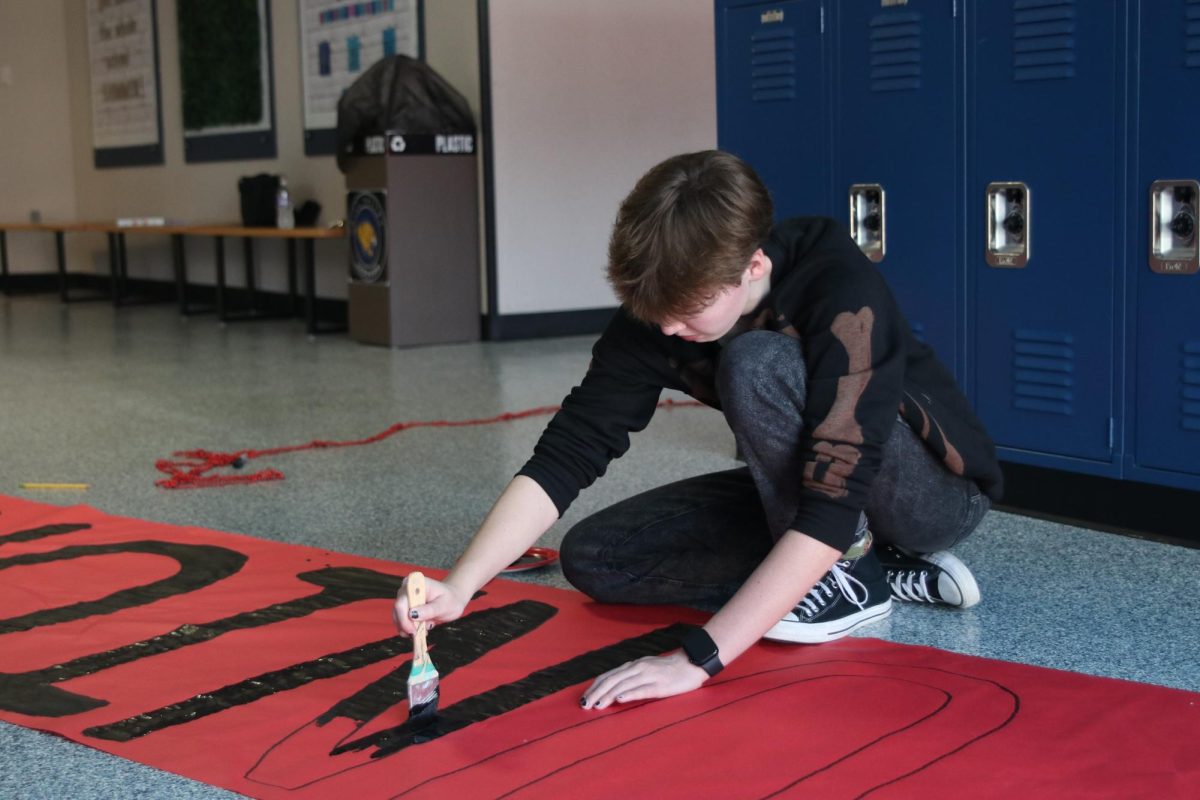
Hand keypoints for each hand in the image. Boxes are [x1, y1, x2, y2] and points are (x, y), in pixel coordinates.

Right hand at [392, 574, 467, 635]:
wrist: (453, 599)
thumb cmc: (450, 599)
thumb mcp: (444, 606)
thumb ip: (429, 610)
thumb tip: (412, 614)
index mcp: (417, 583)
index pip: (402, 601)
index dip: (404, 618)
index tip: (413, 630)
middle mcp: (407, 589)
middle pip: (398, 610)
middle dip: (407, 625)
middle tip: (418, 634)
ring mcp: (405, 598)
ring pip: (398, 617)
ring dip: (408, 628)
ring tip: (423, 630)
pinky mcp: (406, 607)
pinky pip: (401, 620)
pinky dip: (409, 628)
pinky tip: (420, 629)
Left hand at [579, 651, 707, 709]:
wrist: (692, 663)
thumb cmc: (668, 670)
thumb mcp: (646, 669)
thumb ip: (631, 677)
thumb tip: (613, 690)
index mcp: (633, 665)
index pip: (608, 675)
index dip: (595, 686)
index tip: (584, 698)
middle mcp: (638, 668)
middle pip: (612, 680)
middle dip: (597, 692)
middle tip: (585, 705)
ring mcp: (649, 675)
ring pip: (624, 684)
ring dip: (609, 695)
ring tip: (597, 705)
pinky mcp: (660, 684)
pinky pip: (643, 689)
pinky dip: (630, 694)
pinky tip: (620, 699)